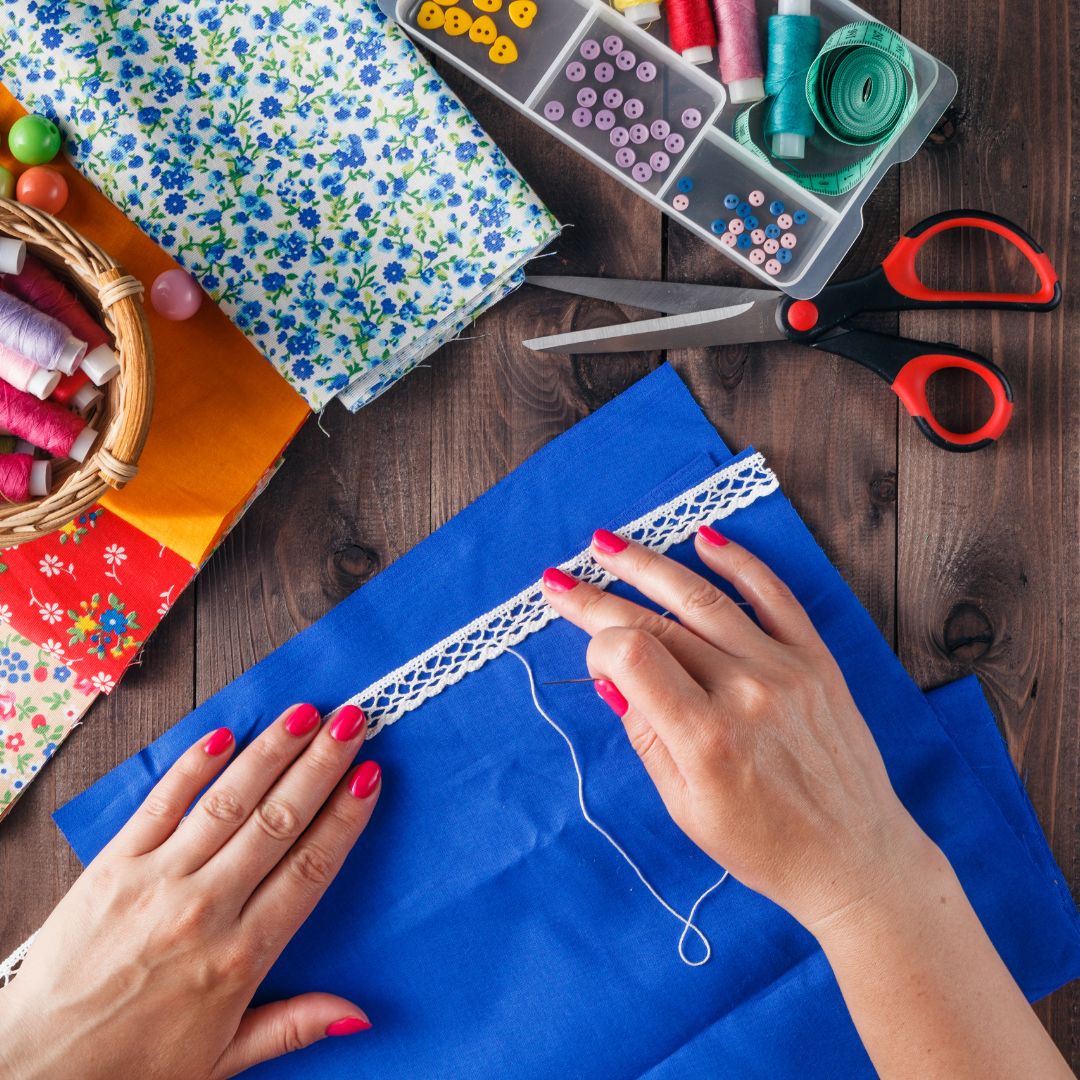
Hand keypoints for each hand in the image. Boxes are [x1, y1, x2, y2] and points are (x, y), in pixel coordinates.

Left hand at [0, 703, 380, 1079]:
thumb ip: (293, 1027)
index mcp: (240, 957)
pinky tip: (224, 736)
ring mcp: (157, 881)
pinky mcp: (113, 866)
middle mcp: (205, 909)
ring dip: (271, 752)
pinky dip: (193, 767)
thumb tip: (359, 1013)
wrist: (34, 1070)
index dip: (345, 818)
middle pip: (278, 821)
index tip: (370, 778)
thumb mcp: (223, 1060)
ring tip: (304, 714)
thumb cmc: (132, 1067)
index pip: (310, 868)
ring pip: (228, 802)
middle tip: (351, 722)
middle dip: (321, 766)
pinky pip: (161, 804)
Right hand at [541, 526, 933, 931]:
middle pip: (657, 622)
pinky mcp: (816, 660)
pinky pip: (774, 596)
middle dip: (597, 597)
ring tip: (606, 544)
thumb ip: (646, 736)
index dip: (598, 646)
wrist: (857, 859)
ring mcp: (785, 669)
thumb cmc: (766, 846)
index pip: (632, 655)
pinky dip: (738, 562)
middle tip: (558, 578)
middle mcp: (746, 692)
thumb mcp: (685, 808)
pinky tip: (703, 539)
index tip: (592, 660)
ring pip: (703, 598)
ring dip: (648, 565)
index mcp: (707, 738)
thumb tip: (613, 678)